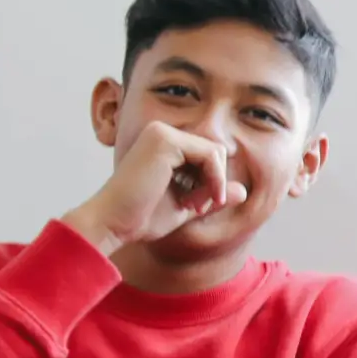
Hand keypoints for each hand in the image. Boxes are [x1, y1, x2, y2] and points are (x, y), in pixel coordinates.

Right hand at [60, 120, 248, 255]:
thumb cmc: (142, 217)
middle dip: (213, 183)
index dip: (212, 183)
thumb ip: (212, 196)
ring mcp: (163, 132)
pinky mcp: (165, 140)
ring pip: (216, 153)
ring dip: (212, 184)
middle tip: (193, 207)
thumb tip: (244, 190)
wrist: (112, 224)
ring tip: (189, 206)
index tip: (195, 207)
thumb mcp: (186, 206)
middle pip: (216, 152)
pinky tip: (193, 202)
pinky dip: (213, 181)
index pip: (210, 156)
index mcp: (164, 144)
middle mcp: (162, 132)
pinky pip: (211, 155)